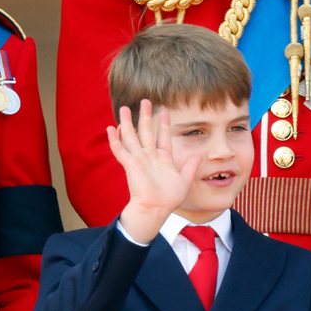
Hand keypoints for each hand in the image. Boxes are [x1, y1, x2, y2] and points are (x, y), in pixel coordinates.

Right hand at [108, 99, 198, 242]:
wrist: (156, 209)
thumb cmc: (168, 198)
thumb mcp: (185, 179)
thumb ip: (190, 166)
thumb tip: (199, 154)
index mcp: (163, 159)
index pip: (163, 136)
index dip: (163, 124)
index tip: (164, 111)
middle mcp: (150, 156)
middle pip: (146, 131)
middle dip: (146, 116)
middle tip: (145, 101)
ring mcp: (139, 160)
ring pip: (132, 137)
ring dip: (128, 123)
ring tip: (125, 108)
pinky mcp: (131, 165)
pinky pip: (121, 150)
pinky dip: (115, 139)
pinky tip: (111, 129)